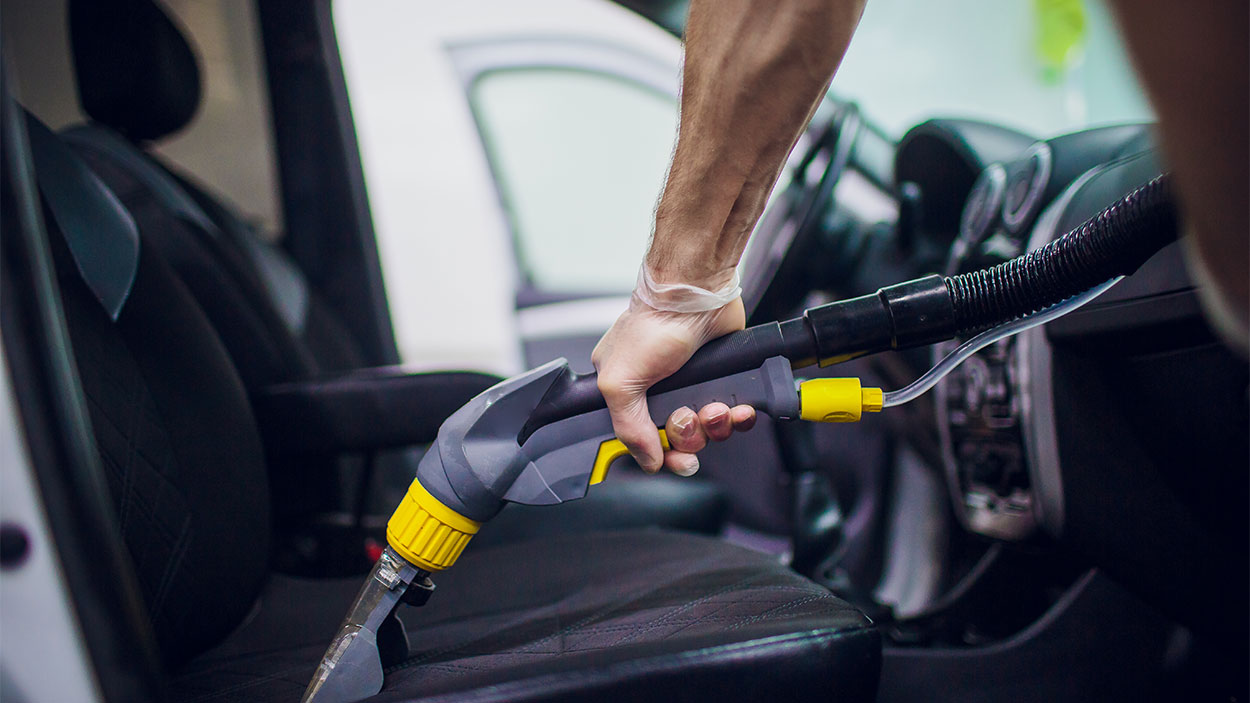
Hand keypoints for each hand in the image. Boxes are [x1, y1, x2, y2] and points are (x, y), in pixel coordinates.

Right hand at [592, 294, 755, 475]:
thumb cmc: (655, 324)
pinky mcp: (721, 382)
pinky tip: (736, 407)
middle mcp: (659, 392)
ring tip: (713, 407)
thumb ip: (628, 426)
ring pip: (707, 432)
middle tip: (688, 417)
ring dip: (714, 425)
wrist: (698, 296)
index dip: (656, 452)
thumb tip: (647, 460)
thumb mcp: (621, 381)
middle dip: (689, 436)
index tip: (668, 456)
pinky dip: (737, 417)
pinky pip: (732, 417)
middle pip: (678, 440)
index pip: (639, 439)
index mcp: (627, 391)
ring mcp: (692, 388)